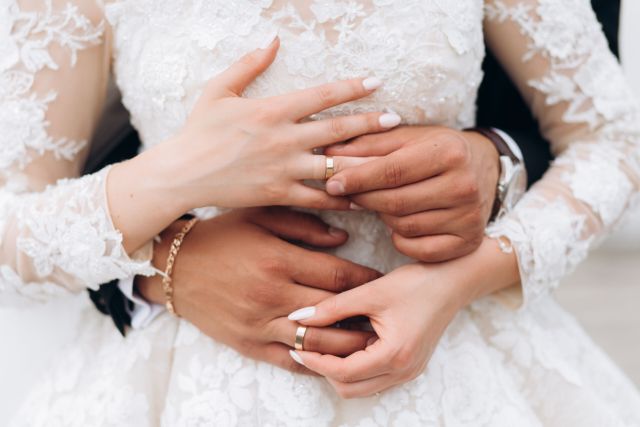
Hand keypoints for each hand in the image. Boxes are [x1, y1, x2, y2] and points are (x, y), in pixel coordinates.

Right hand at [131, 37, 398, 211]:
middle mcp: (284, 138)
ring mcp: (283, 169)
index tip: (376, 82)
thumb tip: (273, 41)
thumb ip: (248, 64)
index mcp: (272, 110)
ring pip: (334, 166)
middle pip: (338, 130)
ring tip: (392, 163)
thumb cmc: (199, 130)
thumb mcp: (218, 90)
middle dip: (371, 124)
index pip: (322, 95)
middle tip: (397, 120)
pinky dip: (341, 199)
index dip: (352, 87)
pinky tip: (363, 199)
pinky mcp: (279, 194)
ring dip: (365, 163)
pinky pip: (318, 199)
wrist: (181, 174)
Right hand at [137, 208, 380, 373]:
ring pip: (316, 344)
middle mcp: (271, 295)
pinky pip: (287, 361)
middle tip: (387, 315)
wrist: (174, 266)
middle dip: (365, 315)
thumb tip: (344, 239)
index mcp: (277, 259)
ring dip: (348, 346)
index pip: (337, 277)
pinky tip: (333, 361)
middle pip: (334, 313)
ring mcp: (259, 324)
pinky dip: (314, 364)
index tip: (382, 281)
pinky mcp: (247, 344)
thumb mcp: (260, 216)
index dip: (366, 281)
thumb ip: (304, 225)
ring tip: (371, 341)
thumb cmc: (221, 235)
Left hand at [287, 238, 520, 397]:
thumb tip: (298, 317)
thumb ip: (332, 307)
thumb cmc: (416, 283)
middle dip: (324, 371)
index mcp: (394, 355)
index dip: (315, 361)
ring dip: (339, 371)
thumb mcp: (370, 292)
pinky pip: (374, 379)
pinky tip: (346, 344)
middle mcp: (403, 371)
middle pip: (350, 389)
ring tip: (323, 344)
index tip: (296, 345)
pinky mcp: (409, 366)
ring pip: (361, 388)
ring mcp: (408, 372)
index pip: (343, 372)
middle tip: (305, 347)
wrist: (453, 281)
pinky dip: (356, 368)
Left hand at [324, 126, 499, 261]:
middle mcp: (464, 186)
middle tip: (349, 194)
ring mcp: (469, 218)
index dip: (357, 179)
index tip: (332, 183)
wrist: (483, 169)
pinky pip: (418, 248)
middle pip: (395, 202)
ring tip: (382, 203)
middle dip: (365, 199)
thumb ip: (369, 145)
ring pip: (404, 226)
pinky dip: (401, 239)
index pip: (392, 171)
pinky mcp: (467, 242)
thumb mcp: (407, 138)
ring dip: (384, 217)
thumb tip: (329, 154)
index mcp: (449, 152)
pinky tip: (400, 224)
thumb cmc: (436, 151)